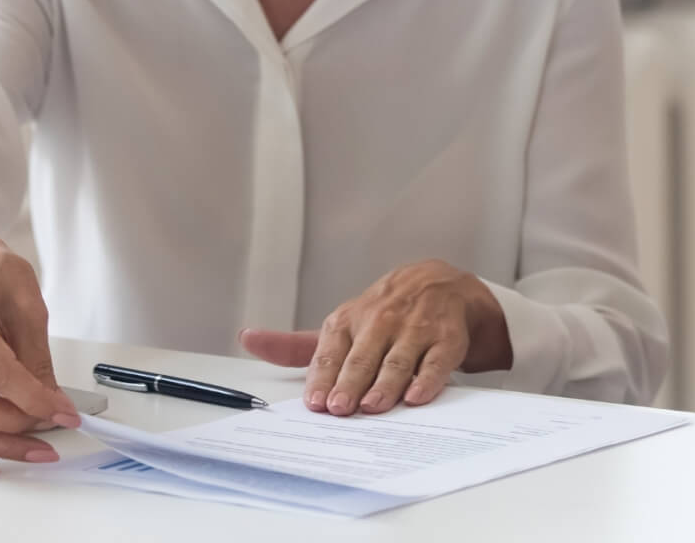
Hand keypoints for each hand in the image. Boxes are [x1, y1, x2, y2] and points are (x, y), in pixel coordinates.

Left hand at [239, 259, 510, 416]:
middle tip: (341, 408)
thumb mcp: (341, 325)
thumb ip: (297, 345)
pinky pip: (436, 361)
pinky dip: (427, 379)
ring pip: (398, 359)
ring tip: (373, 406)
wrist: (440, 286)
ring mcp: (415, 330)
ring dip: (385, 383)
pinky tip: (417, 396)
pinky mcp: (446, 340)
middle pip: (363, 356)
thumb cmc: (383, 315)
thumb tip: (248, 339)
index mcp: (349, 320)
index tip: (316, 403)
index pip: (331, 351)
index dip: (323, 378)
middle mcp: (381, 321)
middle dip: (351, 382)